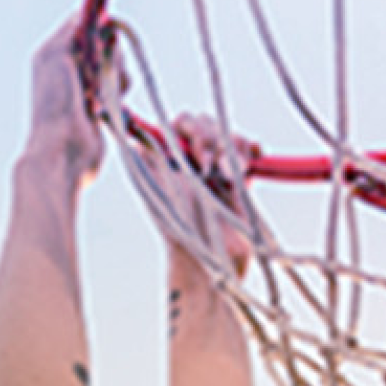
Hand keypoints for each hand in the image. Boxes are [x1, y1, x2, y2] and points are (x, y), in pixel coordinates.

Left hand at [27, 21, 107, 180]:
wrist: (63, 153)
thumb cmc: (55, 107)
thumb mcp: (55, 56)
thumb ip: (71, 30)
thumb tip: (89, 17)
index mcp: (53, 53)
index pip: (85, 26)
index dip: (96, 34)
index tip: (96, 50)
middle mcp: (69, 68)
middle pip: (104, 44)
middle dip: (108, 58)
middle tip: (95, 80)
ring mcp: (86, 88)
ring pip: (115, 66)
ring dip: (115, 78)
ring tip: (100, 99)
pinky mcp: (102, 107)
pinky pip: (120, 88)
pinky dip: (118, 94)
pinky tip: (106, 109)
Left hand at [155, 113, 257, 273]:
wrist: (210, 263)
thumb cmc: (180, 234)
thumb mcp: (159, 192)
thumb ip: (150, 159)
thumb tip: (134, 132)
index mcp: (170, 158)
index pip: (183, 122)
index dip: (193, 130)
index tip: (197, 154)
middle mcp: (192, 160)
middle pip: (208, 124)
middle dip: (213, 141)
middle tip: (211, 170)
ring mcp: (216, 167)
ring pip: (229, 135)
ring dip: (233, 150)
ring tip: (229, 178)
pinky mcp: (239, 178)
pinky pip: (247, 149)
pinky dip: (251, 150)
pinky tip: (249, 164)